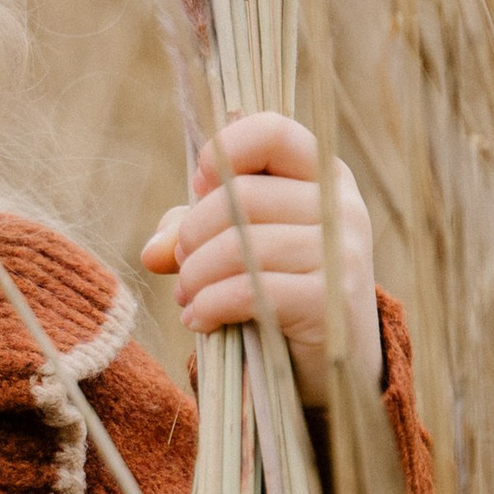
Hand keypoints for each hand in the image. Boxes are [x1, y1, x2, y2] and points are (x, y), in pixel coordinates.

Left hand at [141, 111, 377, 411]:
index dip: (224, 151)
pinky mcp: (329, 302)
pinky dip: (209, 306)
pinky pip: (247, 290)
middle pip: (240, 195)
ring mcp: (340, 253)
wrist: (340, 361)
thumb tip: (153, 250)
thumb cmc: (282, 287)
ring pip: (239, 245)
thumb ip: (193, 231)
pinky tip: (199, 320)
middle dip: (193, 233)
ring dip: (195, 275)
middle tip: (182, 263)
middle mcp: (340, 206)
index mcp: (324, 175)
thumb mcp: (242, 244)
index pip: (272, 131)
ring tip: (188, 297)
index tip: (198, 186)